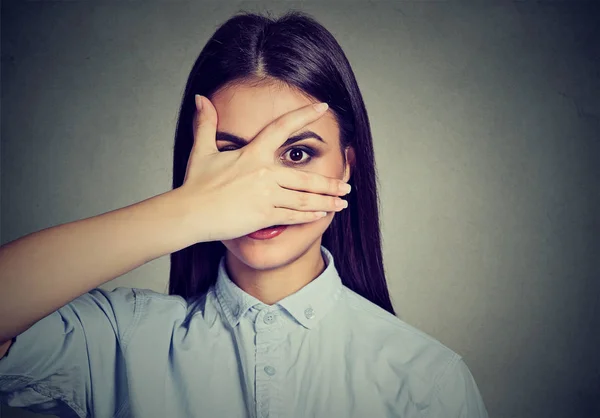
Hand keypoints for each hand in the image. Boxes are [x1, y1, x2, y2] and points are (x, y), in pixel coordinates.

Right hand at [177, 95, 350, 242]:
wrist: (188, 214)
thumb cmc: (195, 184)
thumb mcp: (201, 151)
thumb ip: (206, 124)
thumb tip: (201, 98)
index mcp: (252, 154)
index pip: (282, 128)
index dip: (303, 114)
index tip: (322, 107)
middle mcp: (264, 173)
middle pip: (305, 177)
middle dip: (329, 183)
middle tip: (346, 185)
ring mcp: (265, 196)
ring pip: (304, 199)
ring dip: (327, 201)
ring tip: (342, 202)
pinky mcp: (264, 216)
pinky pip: (293, 215)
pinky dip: (310, 216)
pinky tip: (322, 215)